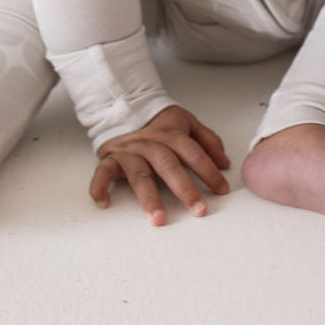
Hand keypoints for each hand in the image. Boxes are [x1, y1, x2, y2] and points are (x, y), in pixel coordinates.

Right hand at [89, 104, 230, 225]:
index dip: (208, 170)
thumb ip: (207, 140)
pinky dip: (99, 187)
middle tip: (199, 210)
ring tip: (158, 218)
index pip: (193, 152)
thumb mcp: (186, 122)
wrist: (124, 106)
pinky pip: (102, 173)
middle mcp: (150, 144)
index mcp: (171, 134)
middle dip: (185, 188)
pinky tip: (103, 203)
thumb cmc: (159, 122)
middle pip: (168, 165)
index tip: (222, 190)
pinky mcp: (109, 159)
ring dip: (149, 197)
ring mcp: (129, 152)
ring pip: (140, 174)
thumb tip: (225, 162)